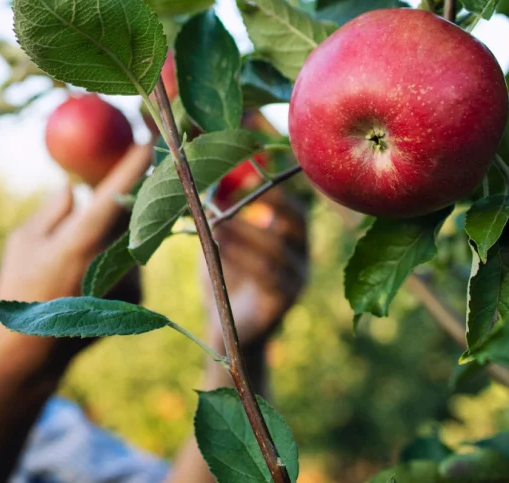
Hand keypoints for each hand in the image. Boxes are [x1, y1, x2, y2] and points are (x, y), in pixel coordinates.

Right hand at [0, 143, 153, 375]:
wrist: (35, 353)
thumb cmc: (20, 289)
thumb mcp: (23, 241)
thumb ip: (53, 210)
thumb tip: (74, 187)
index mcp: (83, 240)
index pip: (118, 190)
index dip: (136, 159)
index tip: (147, 134)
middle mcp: (114, 258)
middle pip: (137, 207)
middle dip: (135, 184)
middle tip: (129, 161)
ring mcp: (130, 278)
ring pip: (134, 233)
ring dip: (120, 226)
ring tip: (85, 245)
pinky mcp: (139, 295)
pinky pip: (132, 258)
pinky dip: (117, 253)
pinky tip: (90, 274)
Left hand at [200, 186, 307, 355]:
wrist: (225, 330)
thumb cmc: (224, 281)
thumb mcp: (220, 244)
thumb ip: (219, 218)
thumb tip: (207, 186)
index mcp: (291, 241)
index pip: (296, 210)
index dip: (277, 192)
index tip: (249, 178)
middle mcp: (300, 259)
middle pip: (296, 225)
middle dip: (267, 206)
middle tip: (235, 198)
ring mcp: (295, 282)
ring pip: (275, 250)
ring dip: (244, 233)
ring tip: (217, 223)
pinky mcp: (283, 302)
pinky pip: (267, 275)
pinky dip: (242, 258)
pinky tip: (219, 249)